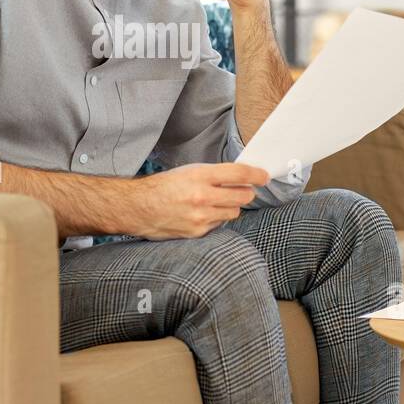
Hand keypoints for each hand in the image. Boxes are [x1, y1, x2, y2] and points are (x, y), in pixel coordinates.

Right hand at [131, 162, 270, 239]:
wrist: (139, 207)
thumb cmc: (164, 187)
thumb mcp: (189, 171)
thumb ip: (214, 174)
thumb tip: (241, 177)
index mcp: (200, 175)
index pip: (238, 173)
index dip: (256, 175)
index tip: (264, 176)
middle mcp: (202, 196)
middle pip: (243, 195)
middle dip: (246, 192)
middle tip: (243, 190)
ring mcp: (201, 216)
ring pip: (234, 212)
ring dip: (230, 206)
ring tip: (214, 202)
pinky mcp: (197, 231)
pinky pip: (219, 224)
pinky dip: (216, 218)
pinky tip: (202, 214)